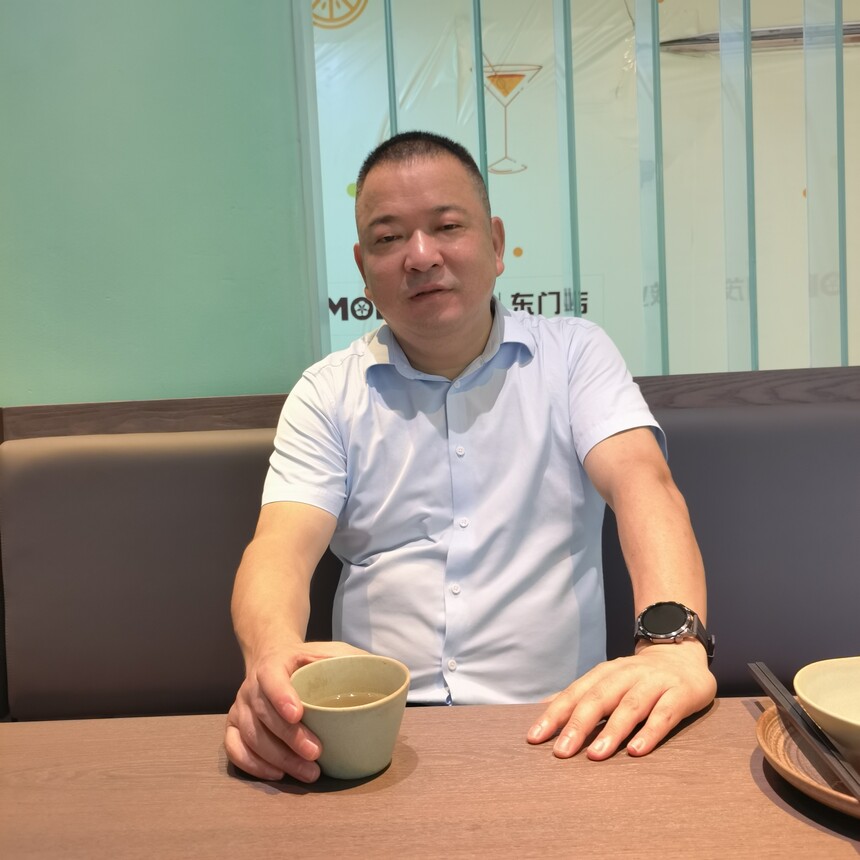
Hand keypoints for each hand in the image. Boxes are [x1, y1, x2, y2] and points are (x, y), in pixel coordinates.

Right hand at [224, 640, 367, 781]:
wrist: (271, 655)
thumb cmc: (306, 658)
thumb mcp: (329, 650)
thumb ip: (352, 658)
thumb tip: (385, 673)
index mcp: (274, 664)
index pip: (272, 679)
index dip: (282, 697)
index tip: (299, 714)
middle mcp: (251, 686)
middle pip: (264, 715)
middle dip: (290, 738)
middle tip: (316, 754)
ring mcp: (240, 707)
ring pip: (252, 736)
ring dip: (278, 759)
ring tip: (308, 772)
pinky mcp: (234, 725)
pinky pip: (234, 749)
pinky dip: (254, 765)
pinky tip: (278, 774)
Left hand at [526, 641, 715, 759]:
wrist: (683, 656)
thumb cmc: (638, 677)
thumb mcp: (609, 680)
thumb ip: (582, 694)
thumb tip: (544, 707)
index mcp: (605, 673)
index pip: (575, 693)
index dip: (554, 715)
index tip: (535, 738)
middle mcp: (627, 675)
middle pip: (599, 698)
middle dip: (578, 725)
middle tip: (561, 752)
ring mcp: (654, 683)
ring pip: (630, 707)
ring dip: (611, 731)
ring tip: (595, 756)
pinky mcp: (681, 693)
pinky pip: (665, 714)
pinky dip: (650, 732)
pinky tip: (636, 750)